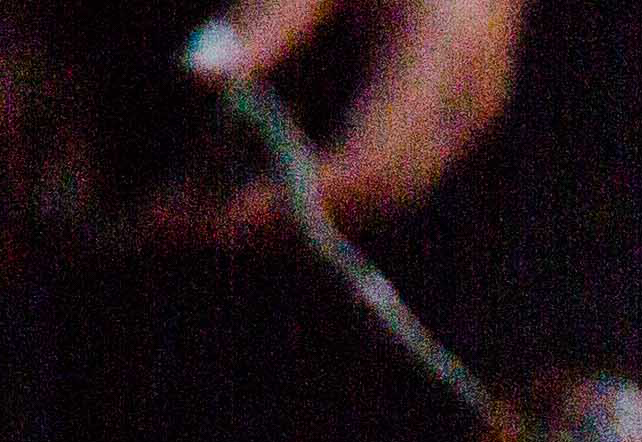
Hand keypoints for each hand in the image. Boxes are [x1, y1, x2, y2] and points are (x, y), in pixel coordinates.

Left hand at [182, 0, 522, 233]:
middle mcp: (465, 103)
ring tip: (191, 202)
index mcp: (441, 56)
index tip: (216, 217)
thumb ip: (266, 15)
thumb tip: (197, 76)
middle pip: (376, 194)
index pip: (372, 162)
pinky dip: (318, 177)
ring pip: (382, 192)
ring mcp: (466, 115)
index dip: (297, 197)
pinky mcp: (452, 117)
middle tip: (175, 221)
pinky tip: (248, 166)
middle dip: (279, 219)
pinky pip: (386, 168)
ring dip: (293, 205)